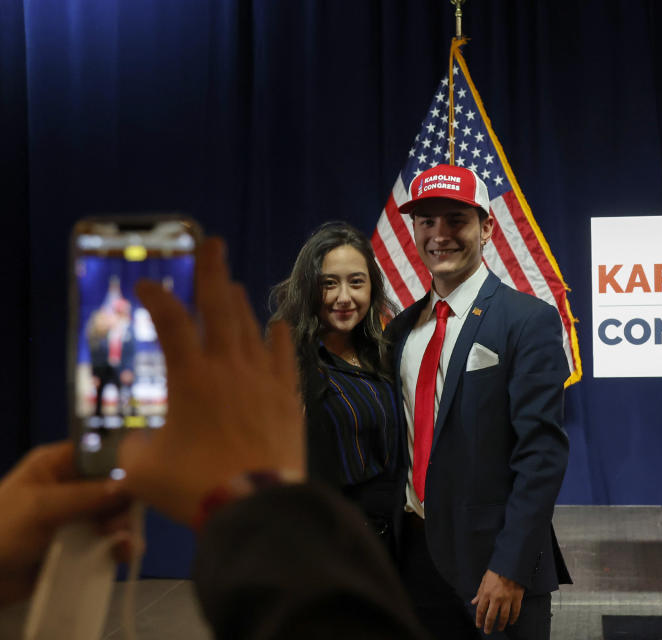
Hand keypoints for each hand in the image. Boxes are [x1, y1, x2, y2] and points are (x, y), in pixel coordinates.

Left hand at [0, 442, 128, 604]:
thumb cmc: (1, 532)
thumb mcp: (40, 507)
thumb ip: (86, 495)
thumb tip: (130, 487)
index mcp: (57, 465)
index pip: (100, 451)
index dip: (123, 460)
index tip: (141, 478)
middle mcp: (73, 486)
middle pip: (116, 484)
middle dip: (126, 501)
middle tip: (122, 521)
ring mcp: (79, 517)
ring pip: (119, 513)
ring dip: (126, 526)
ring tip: (120, 541)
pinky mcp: (84, 545)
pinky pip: (113, 540)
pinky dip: (122, 546)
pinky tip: (123, 553)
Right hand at [119, 238, 303, 525]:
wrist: (258, 504)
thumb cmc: (196, 485)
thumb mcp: (144, 469)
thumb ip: (136, 446)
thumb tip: (140, 442)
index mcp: (191, 376)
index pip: (171, 322)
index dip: (157, 297)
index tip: (148, 284)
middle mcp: (230, 367)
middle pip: (220, 308)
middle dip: (213, 272)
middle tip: (213, 244)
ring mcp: (264, 379)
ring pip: (252, 328)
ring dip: (241, 303)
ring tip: (233, 285)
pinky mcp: (289, 398)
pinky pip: (284, 357)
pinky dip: (279, 338)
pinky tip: (278, 325)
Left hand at [470, 569, 524, 633]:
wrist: (511, 564)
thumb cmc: (497, 570)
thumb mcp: (485, 579)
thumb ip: (479, 592)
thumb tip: (474, 601)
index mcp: (486, 593)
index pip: (480, 610)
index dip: (479, 619)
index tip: (478, 625)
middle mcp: (496, 598)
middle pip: (491, 616)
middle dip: (488, 626)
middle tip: (487, 631)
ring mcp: (507, 599)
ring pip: (504, 616)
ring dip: (501, 624)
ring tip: (499, 628)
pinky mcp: (517, 598)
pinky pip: (515, 611)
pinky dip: (513, 618)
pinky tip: (511, 622)